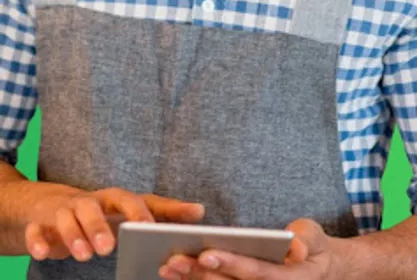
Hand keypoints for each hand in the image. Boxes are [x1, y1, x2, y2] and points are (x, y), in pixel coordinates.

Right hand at [26, 187, 204, 262]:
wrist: (44, 208)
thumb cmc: (95, 214)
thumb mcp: (122, 214)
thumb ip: (156, 216)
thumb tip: (199, 212)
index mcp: (112, 200)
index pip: (131, 199)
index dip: (144, 211)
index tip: (154, 224)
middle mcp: (88, 201)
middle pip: (95, 205)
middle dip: (103, 223)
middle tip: (111, 246)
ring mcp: (63, 210)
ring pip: (68, 216)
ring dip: (76, 234)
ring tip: (86, 256)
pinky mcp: (40, 223)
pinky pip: (37, 230)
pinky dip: (39, 240)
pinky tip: (43, 253)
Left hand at [160, 219, 339, 279]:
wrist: (319, 267)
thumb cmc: (313, 246)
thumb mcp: (314, 237)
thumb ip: (306, 240)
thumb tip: (297, 248)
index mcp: (285, 279)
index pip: (254, 272)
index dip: (230, 264)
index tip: (206, 253)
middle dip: (200, 274)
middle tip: (172, 260)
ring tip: (166, 267)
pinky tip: (176, 275)